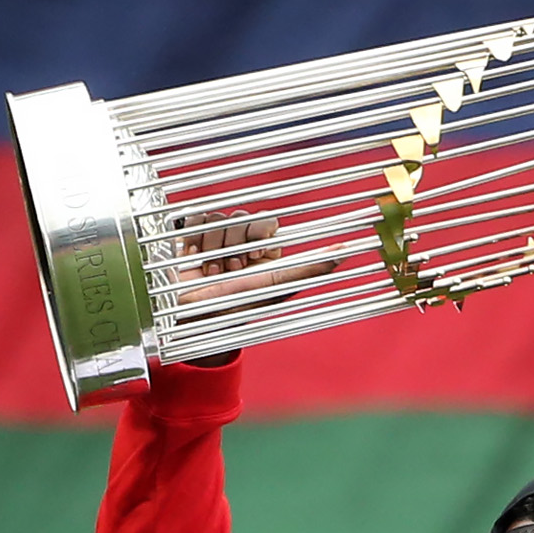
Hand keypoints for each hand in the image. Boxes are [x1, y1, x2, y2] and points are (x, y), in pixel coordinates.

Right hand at [171, 211, 337, 309]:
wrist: (192, 315)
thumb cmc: (236, 305)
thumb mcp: (274, 288)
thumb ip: (307, 271)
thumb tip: (342, 253)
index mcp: (264, 250)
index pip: (267, 222)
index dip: (259, 234)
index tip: (254, 255)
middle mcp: (241, 241)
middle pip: (241, 217)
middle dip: (234, 244)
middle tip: (231, 269)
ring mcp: (216, 237)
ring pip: (218, 218)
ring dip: (213, 247)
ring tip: (211, 271)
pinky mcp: (192, 234)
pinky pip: (196, 217)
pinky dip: (193, 239)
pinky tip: (194, 258)